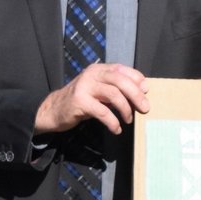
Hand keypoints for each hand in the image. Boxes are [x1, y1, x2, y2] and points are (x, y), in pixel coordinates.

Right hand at [34, 63, 148, 135]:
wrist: (54, 110)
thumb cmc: (82, 101)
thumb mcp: (99, 91)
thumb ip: (115, 89)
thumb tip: (140, 92)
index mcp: (98, 69)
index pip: (122, 69)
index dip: (136, 79)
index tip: (146, 91)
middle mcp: (91, 74)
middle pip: (120, 80)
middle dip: (136, 95)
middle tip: (144, 108)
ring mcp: (85, 87)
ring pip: (113, 94)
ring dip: (125, 109)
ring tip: (128, 120)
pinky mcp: (80, 102)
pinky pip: (103, 112)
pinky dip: (113, 122)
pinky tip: (116, 129)